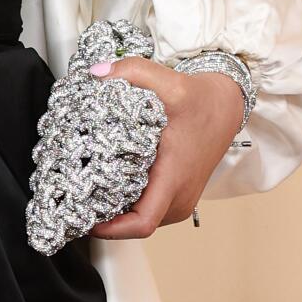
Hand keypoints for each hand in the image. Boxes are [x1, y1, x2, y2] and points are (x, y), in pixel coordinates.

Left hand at [84, 58, 246, 236]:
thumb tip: (98, 74)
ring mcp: (180, 200)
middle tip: (75, 201)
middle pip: (134, 225)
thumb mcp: (170, 82)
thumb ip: (133, 72)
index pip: (142, 223)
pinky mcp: (177, 196)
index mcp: (174, 178)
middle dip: (104, 218)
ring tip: (89, 192)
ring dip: (116, 210)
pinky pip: (148, 209)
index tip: (86, 221)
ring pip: (140, 219)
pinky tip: (110, 184)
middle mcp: (178, 197)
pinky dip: (128, 202)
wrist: (227, 105)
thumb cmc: (204, 102)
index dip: (110, 229)